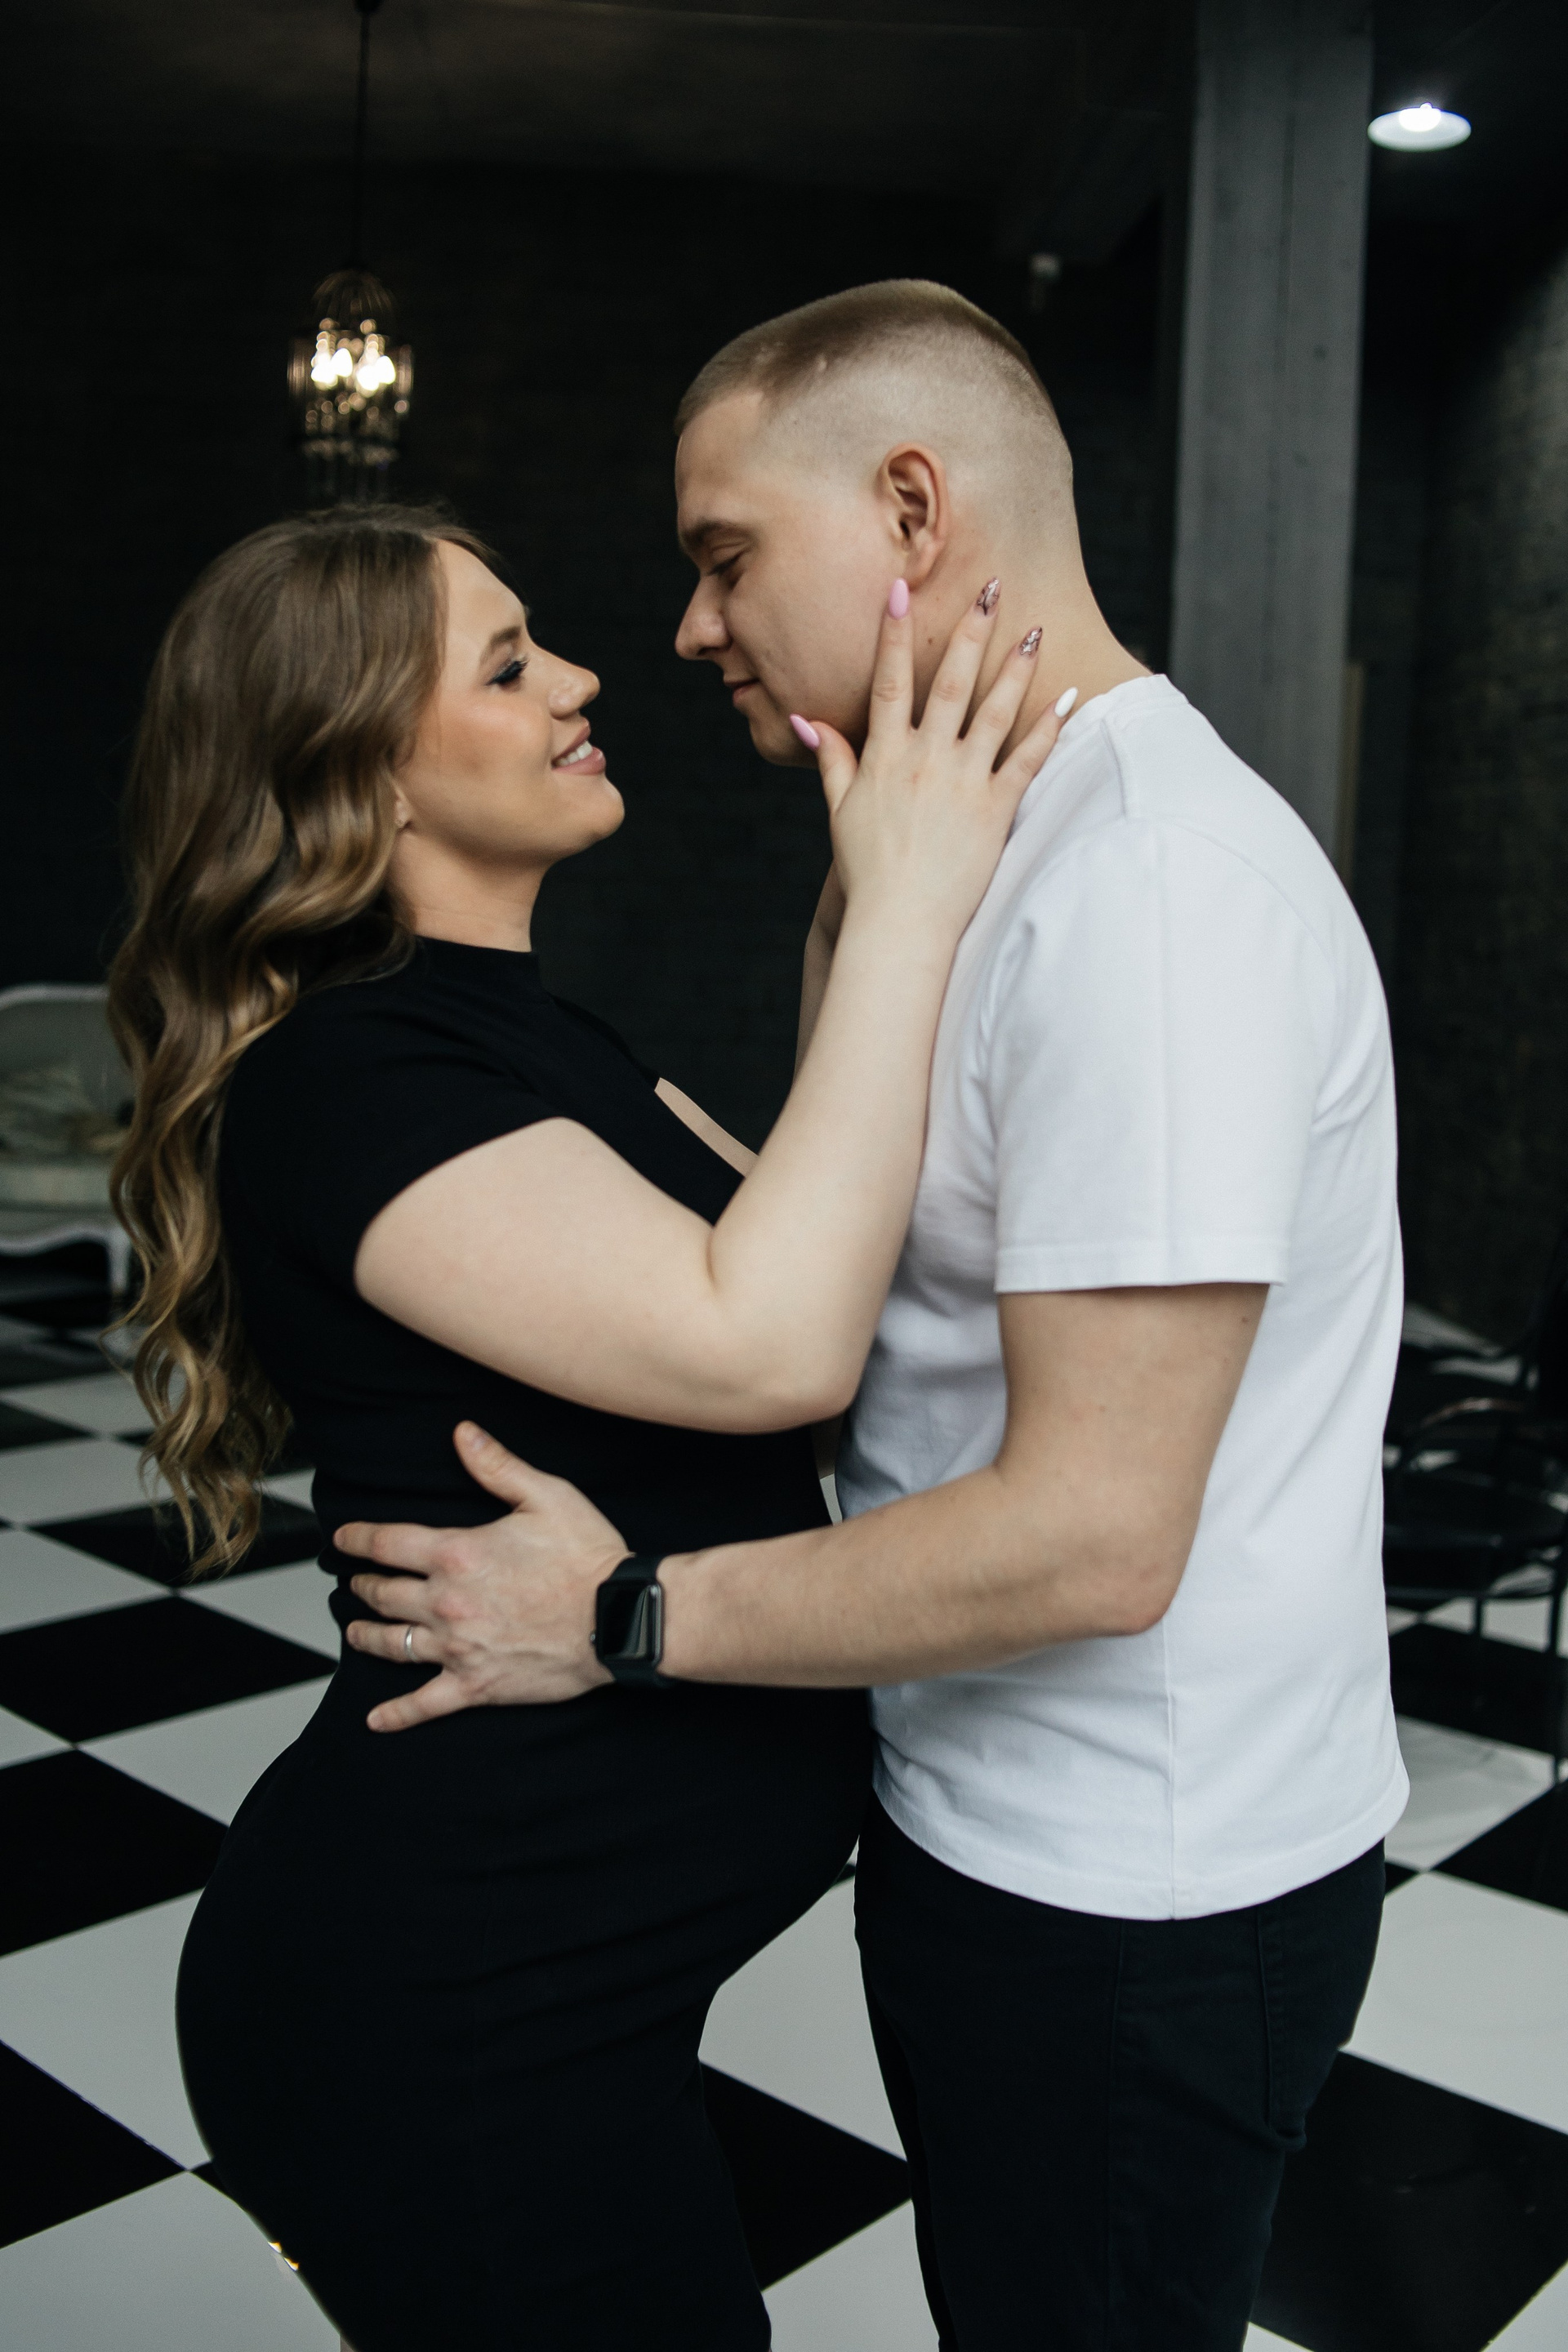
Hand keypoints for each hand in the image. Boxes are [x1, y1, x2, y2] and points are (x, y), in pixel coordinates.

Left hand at [334, 1423, 624, 1730]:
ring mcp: (458, 1647)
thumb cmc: (587, 1557)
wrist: (619, 1618)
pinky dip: (396, 1714)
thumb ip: (497, 1465)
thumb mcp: (546, 1495)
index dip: (358, 1539)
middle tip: (355, 1584)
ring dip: (368, 1636)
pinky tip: (377, 1719)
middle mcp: (447, 1602)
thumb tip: (462, 1434)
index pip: (387, 1544)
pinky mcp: (476, 1684)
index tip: (343, 1539)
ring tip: (356, 1631)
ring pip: (393, 1644)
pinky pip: (424, 1704)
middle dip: (363, 1586)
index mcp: (457, 1554)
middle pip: (383, 1594)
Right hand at [799, 585, 1069, 947]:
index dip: (893, 633)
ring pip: (993, 712)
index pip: (888, 681)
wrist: (899, 923)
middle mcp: (924, 761)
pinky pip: (1027, 761)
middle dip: (970, 630)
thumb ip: (831, 759)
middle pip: (949, 682)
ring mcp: (962, 783)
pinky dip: (1048, 728)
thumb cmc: (867, 871)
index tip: (901, 588)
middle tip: (989, 587)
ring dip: (1016, 668)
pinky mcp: (994, 810)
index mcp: (885, 757)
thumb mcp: (840, 810)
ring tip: (1035, 631)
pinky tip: (1067, 697)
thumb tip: (803, 719)